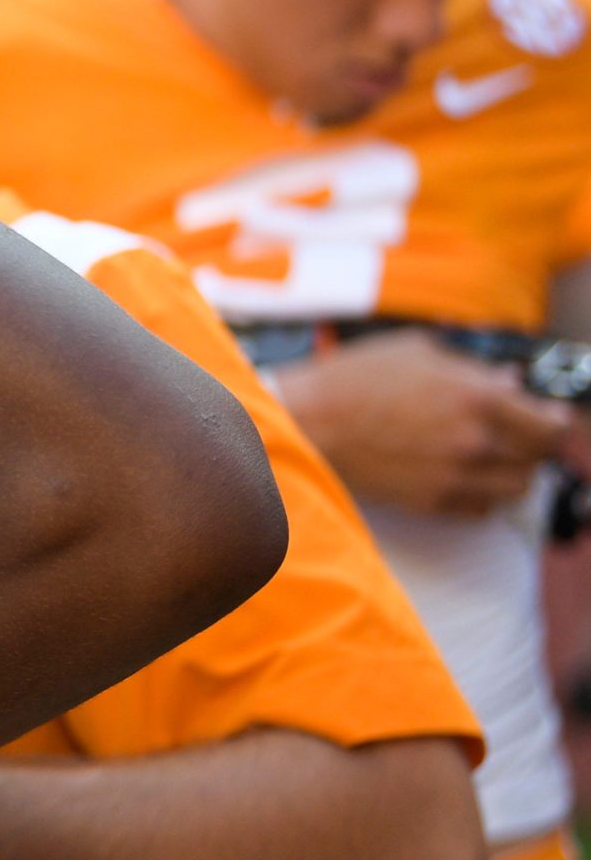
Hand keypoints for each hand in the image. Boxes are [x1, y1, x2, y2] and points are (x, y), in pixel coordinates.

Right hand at [275, 332, 575, 516]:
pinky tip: (467, 475)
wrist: (304, 423)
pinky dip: (483, 494)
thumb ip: (470, 366)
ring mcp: (455, 475)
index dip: (555, 419)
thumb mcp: (415, 351)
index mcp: (477, 397)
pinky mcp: (431, 501)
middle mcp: (475, 440)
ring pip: (517, 486)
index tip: (548, 415)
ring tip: (496, 456)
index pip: (551, 422)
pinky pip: (481, 508)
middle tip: (522, 433)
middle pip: (540, 457)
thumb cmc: (351, 380)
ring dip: (514, 471)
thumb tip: (506, 381)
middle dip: (535, 444)